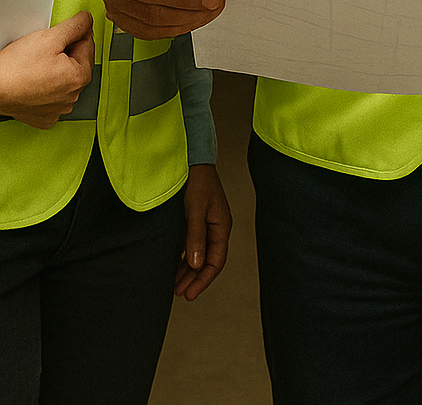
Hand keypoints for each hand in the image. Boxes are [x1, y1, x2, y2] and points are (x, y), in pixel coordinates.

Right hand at [0, 11, 93, 127]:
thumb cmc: (17, 68)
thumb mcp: (50, 37)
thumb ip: (75, 26)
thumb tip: (87, 20)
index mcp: (79, 77)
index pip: (88, 46)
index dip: (76, 34)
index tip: (64, 32)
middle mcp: (72, 97)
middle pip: (77, 64)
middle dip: (66, 53)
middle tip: (46, 49)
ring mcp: (58, 109)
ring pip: (65, 81)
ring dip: (57, 71)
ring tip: (37, 65)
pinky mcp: (44, 117)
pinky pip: (52, 98)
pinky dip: (47, 88)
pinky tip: (35, 81)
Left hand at [176, 163, 231, 299]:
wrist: (190, 159)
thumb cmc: (196, 181)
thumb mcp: (195, 209)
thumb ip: (196, 237)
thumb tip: (196, 264)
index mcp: (221, 226)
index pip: (216, 261)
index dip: (203, 279)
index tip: (189, 294)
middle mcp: (214, 227)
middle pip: (206, 260)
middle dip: (193, 279)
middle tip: (178, 294)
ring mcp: (203, 224)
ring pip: (196, 254)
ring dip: (186, 270)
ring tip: (172, 284)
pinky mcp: (192, 219)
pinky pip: (188, 244)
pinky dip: (180, 257)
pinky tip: (170, 265)